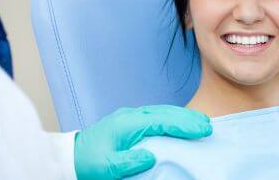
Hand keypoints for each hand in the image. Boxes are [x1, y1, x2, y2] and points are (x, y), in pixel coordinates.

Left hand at [74, 105, 211, 179]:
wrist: (69, 156)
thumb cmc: (87, 162)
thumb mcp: (106, 167)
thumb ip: (129, 161)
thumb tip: (151, 155)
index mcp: (128, 123)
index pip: (163, 121)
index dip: (184, 124)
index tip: (202, 130)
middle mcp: (131, 116)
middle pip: (166, 112)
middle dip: (189, 118)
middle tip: (208, 125)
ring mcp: (130, 117)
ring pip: (162, 111)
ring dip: (182, 116)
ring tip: (200, 123)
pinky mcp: (129, 121)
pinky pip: (156, 115)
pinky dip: (172, 118)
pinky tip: (180, 124)